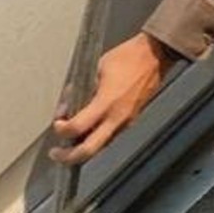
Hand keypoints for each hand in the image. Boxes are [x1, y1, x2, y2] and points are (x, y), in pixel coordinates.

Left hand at [48, 32, 173, 165]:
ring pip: (100, 147)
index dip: (62, 130)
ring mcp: (126, 122)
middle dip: (69, 157)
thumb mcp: (98, 67)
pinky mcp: (132, 120)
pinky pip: (110, 137)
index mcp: (107, 102)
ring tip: (70, 143)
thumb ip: (82, 88)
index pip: (77, 127)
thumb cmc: (129, 56)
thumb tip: (68, 103)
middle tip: (57, 154)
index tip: (57, 125)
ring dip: (83, 149)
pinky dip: (96, 139)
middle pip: (88, 150)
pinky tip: (89, 132)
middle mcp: (117, 117)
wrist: (156, 55)